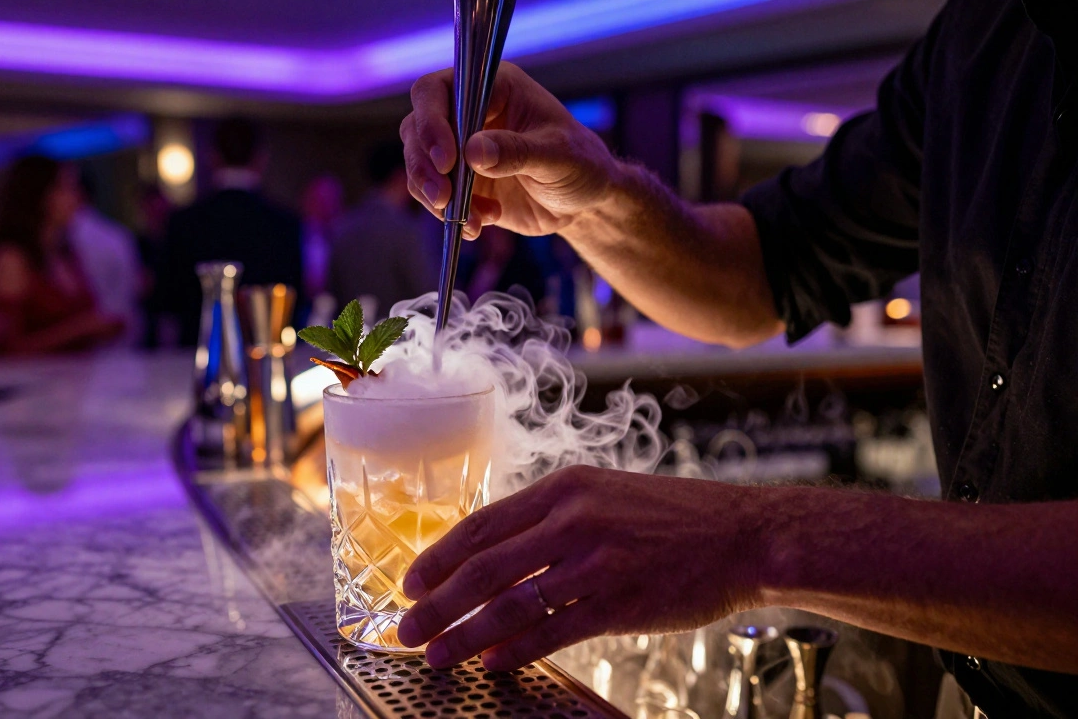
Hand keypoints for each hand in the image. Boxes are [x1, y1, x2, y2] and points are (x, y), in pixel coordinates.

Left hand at [396, 466, 765, 670]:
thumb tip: (491, 558)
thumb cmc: (671, 518)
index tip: (412, 584)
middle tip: (406, 629)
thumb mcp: (603, 496)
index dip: (440, 558)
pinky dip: (516, 649)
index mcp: (563, 488)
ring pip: (511, 603)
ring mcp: (597, 561)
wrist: (743, 535)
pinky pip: (554, 631)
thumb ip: (549, 521)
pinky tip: (491, 663)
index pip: (482, 525)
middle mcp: (574, 519)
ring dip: (465, 633)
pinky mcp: (621, 601)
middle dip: (437, 603)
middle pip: (484, 566)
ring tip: (437, 655)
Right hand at [400, 63, 620, 238]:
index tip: (446, 160)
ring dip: (432, 196)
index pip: (438, 91)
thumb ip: (518, 152)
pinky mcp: (459, 182)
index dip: (431, 122)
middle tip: (443, 198)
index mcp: (494, 89)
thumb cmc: (581, 165)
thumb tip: (473, 151)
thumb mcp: (559, 157)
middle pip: (416, 128)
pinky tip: (481, 224)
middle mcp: (469, 114)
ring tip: (469, 219)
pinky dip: (449, 216)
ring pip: (420, 165)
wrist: (583, 202)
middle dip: (425, 167)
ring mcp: (460, 149)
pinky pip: (435, 197)